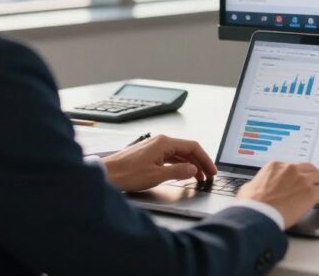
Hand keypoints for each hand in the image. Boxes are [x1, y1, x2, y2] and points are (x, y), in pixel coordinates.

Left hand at [101, 134, 216, 191]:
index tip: (212, 170)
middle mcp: (161, 142)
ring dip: (191, 164)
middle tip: (209, 175)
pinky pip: (171, 157)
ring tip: (199, 177)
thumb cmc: (126, 174)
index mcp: (164, 143)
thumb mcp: (156, 176)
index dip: (205, 159)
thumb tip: (193, 170)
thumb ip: (178, 172)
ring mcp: (155, 147)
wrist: (106, 174)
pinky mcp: (149, 154)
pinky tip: (183, 173)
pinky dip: (180, 165)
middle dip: (200, 162)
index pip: (193, 147)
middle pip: (187, 149)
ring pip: (179, 154)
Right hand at [237, 162, 318, 227]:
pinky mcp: (310, 192)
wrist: (257, 215)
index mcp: (275, 166)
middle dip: (315, 176)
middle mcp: (290, 169)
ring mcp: (302, 179)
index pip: (294, 167)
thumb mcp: (248, 189)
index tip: (302, 181)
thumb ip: (255, 184)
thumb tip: (253, 188)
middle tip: (318, 184)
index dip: (300, 175)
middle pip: (310, 168)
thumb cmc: (250, 205)